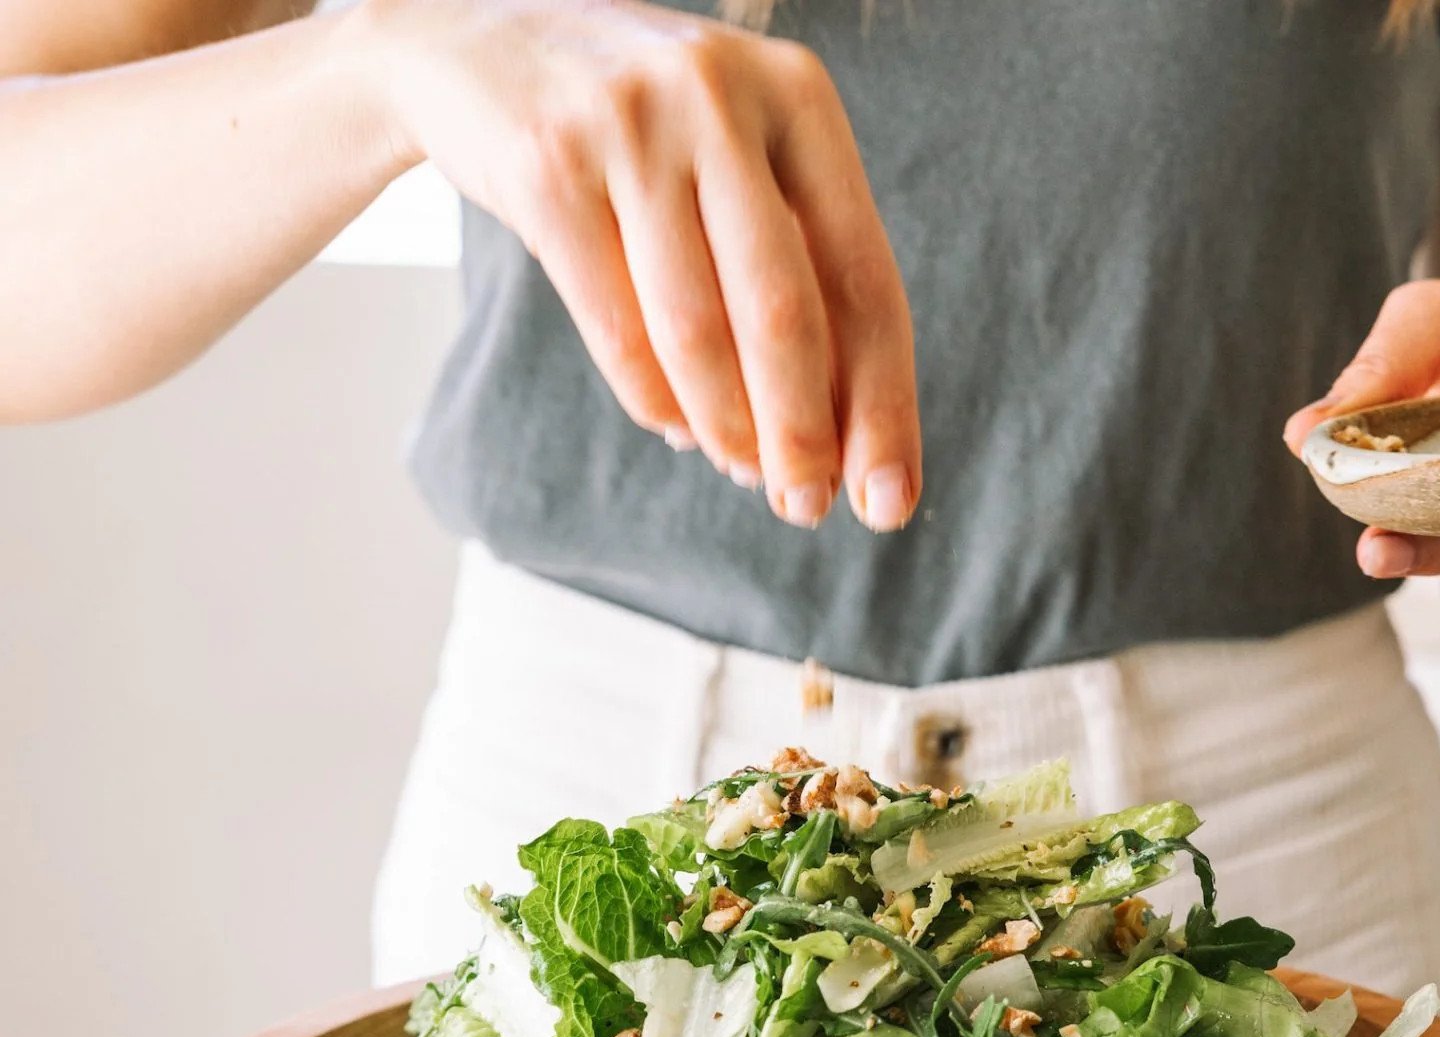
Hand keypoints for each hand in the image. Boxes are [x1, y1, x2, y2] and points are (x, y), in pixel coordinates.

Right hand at [355, 0, 919, 530]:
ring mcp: (629, 125)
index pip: (865, 278)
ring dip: (724, 427)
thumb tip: (839, 436)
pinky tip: (675, 427)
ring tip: (740, 469)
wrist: (474, 40)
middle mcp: (721, 99)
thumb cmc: (642, 130)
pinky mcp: (546, 165)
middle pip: (785, 313)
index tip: (888, 500)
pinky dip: (652, 399)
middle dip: (802, 434)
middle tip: (806, 509)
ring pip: (696, 329)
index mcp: (798, 98)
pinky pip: (615, 325)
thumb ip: (793, 268)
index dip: (883, 404)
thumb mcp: (737, 161)